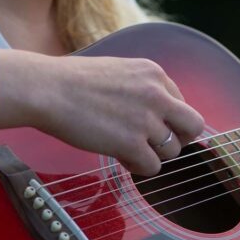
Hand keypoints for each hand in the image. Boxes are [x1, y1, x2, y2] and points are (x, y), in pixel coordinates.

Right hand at [0, 49, 204, 175]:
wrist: (47, 89)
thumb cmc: (72, 81)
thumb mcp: (117, 71)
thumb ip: (141, 88)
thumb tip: (154, 113)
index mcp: (153, 72)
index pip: (181, 103)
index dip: (166, 119)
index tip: (148, 126)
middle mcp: (157, 93)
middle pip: (192, 126)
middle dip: (177, 139)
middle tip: (154, 144)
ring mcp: (147, 119)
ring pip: (172, 151)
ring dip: (152, 154)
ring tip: (126, 148)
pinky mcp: (132, 144)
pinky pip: (153, 168)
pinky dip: (139, 168)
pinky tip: (120, 157)